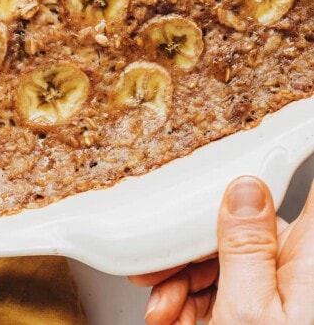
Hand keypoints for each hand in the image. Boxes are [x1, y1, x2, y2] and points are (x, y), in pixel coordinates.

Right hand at [130, 175, 313, 323]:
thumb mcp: (248, 310)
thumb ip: (245, 246)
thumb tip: (242, 187)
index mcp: (308, 258)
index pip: (303, 189)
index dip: (274, 159)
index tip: (238, 147)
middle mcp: (298, 269)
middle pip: (240, 228)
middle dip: (190, 246)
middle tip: (157, 266)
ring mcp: (279, 291)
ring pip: (222, 261)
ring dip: (180, 282)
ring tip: (162, 308)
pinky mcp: (261, 312)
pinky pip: (220, 291)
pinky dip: (189, 303)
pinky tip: (171, 316)